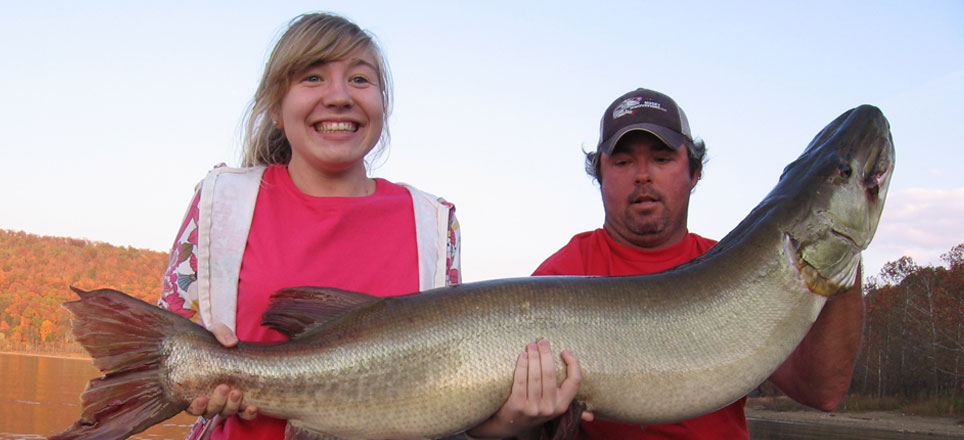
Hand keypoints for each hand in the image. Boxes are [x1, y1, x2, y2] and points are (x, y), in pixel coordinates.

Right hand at [185, 324, 257, 419]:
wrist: (228, 342)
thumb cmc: (214, 339)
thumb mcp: (214, 332)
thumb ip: (220, 333)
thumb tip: (232, 342)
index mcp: (196, 387)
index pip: (192, 407)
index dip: (196, 407)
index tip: (201, 397)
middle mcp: (209, 398)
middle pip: (210, 411)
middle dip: (216, 403)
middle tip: (224, 387)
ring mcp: (225, 400)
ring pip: (225, 413)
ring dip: (231, 406)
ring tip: (237, 392)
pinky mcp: (242, 399)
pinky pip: (244, 413)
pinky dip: (248, 413)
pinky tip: (253, 407)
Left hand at [467, 340, 592, 438]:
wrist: (511, 425)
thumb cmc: (534, 410)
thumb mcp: (553, 410)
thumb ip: (568, 405)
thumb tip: (591, 417)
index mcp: (563, 405)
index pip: (575, 382)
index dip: (572, 364)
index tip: (564, 351)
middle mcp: (550, 407)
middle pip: (550, 374)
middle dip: (546, 355)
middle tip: (542, 342)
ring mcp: (534, 408)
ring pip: (535, 376)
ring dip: (534, 357)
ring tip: (531, 346)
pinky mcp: (518, 406)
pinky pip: (521, 382)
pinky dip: (522, 367)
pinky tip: (522, 356)